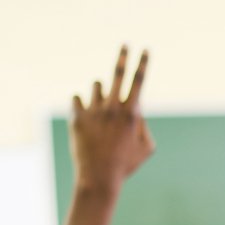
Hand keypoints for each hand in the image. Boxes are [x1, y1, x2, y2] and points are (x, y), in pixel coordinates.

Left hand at [70, 47, 153, 191]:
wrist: (99, 178)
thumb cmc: (126, 165)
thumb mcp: (147, 148)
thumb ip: (144, 125)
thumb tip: (136, 109)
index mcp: (131, 114)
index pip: (139, 82)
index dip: (143, 63)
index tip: (145, 49)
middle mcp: (113, 108)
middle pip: (118, 74)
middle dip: (123, 57)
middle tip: (125, 45)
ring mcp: (94, 111)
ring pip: (97, 85)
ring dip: (101, 93)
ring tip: (101, 113)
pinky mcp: (77, 117)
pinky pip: (77, 98)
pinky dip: (82, 105)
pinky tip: (86, 120)